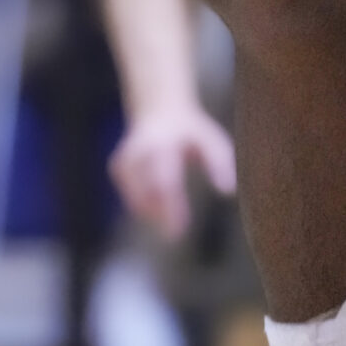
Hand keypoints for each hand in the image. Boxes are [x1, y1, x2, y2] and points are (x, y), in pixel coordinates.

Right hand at [108, 104, 237, 242]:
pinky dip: (143, 205)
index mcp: (163, 143)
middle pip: (145, 191)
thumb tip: (227, 192)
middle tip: (174, 236)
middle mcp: (139, 150)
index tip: (180, 230)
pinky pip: (130, 195)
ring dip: (152, 211)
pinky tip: (158, 205)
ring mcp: (125, 158)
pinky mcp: (118, 167)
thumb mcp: (210, 140)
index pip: (164, 180)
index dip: (171, 207)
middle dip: (159, 214)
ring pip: (134, 196)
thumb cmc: (191, 131)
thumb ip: (219, 163)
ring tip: (170, 219)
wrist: (160, 109)